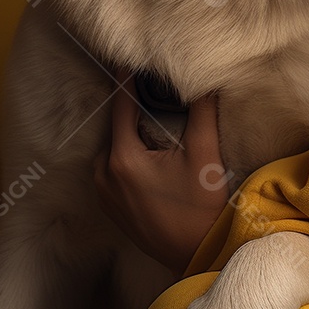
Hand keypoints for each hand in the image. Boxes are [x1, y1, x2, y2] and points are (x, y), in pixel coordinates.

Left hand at [94, 76, 230, 276]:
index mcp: (122, 158)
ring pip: (116, 143)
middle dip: (135, 104)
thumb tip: (203, 77)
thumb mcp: (205, 153)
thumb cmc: (201, 206)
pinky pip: (115, 164)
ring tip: (158, 111)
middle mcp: (103, 174)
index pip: (122, 105)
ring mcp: (104, 192)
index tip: (132, 55)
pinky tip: (154, 144)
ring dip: (134, 128)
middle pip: (118, 124)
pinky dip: (130, 149)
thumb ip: (202, 109)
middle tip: (155, 82)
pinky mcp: (111, 204)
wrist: (196, 254)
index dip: (128, 78)